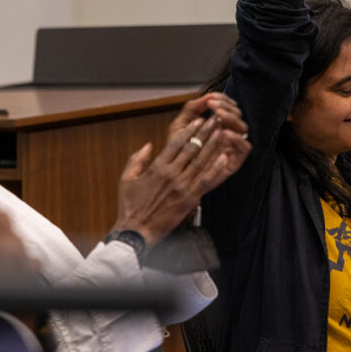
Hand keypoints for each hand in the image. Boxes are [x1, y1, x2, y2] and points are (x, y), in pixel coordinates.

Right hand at [114, 115, 238, 245]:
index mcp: (156, 167)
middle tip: (216, 120)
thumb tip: (148, 144)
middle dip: (205, 132)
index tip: (199, 121)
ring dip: (212, 145)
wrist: (136, 231)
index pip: (176, 143)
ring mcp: (181, 186)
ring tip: (222, 132)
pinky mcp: (189, 199)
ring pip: (200, 161)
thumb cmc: (130, 206)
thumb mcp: (127, 179)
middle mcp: (171, 173)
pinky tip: (223, 158)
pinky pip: (205, 180)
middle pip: (191, 148)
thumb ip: (137, 159)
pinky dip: (215, 168)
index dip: (189, 130)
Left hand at [168, 92, 250, 186]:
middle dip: (226, 106)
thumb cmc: (175, 153)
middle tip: (213, 104)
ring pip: (242, 128)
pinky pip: (245, 148)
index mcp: (215, 125)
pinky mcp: (234, 162)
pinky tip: (224, 133)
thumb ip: (190, 110)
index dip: (221, 100)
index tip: (209, 98)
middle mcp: (226, 134)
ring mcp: (231, 147)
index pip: (226, 107)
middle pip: (237, 115)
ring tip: (218, 115)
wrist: (173, 179)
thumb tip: (205, 96)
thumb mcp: (179, 127)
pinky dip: (238, 139)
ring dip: (232, 118)